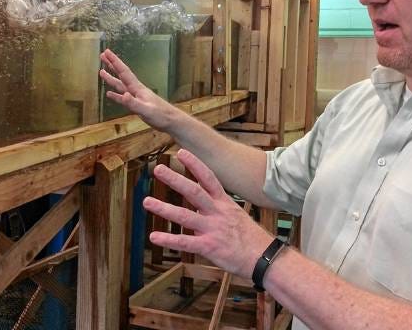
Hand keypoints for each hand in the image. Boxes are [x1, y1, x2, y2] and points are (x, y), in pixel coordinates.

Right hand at [99, 48, 177, 130]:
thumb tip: (124, 95)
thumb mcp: (146, 110)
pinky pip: (123, 97)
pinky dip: (116, 95)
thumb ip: (134, 103)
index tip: (106, 52)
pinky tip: (109, 94)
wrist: (171, 121)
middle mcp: (136, 90)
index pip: (124, 72)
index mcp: (138, 88)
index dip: (114, 62)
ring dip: (111, 78)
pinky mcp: (137, 105)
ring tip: (102, 72)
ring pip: (121, 85)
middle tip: (103, 55)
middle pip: (121, 74)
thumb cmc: (161, 115)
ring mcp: (136, 97)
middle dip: (112, 65)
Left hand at [143, 149, 272, 278]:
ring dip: (163, 208)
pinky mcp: (209, 247)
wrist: (264, 258)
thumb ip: (218, 208)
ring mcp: (212, 229)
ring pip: (184, 215)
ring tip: (147, 201)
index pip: (209, 177)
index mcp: (224, 203)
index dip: (195, 164)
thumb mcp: (237, 215)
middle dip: (175, 179)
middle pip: (193, 191)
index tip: (181, 152)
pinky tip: (154, 236)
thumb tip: (203, 204)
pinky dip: (168, 239)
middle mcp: (217, 212)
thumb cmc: (251, 238)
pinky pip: (185, 242)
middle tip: (158, 169)